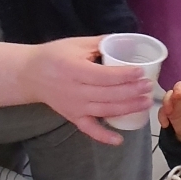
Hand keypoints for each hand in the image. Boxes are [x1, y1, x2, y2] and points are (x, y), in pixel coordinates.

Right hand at [21, 37, 152, 145]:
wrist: (31, 74)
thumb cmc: (55, 55)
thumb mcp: (76, 43)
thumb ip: (99, 42)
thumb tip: (124, 39)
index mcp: (75, 70)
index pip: (104, 76)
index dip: (124, 75)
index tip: (141, 72)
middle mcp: (75, 92)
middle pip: (108, 94)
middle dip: (131, 91)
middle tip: (149, 87)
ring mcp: (75, 107)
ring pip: (104, 110)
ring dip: (127, 108)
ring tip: (145, 103)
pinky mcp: (73, 118)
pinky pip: (89, 130)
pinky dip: (104, 137)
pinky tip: (120, 140)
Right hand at [158, 81, 180, 143]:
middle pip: (180, 86)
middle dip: (177, 89)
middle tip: (175, 96)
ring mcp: (176, 102)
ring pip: (169, 95)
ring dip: (167, 101)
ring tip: (168, 111)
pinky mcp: (168, 111)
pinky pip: (162, 110)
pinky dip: (162, 116)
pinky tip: (166, 123)